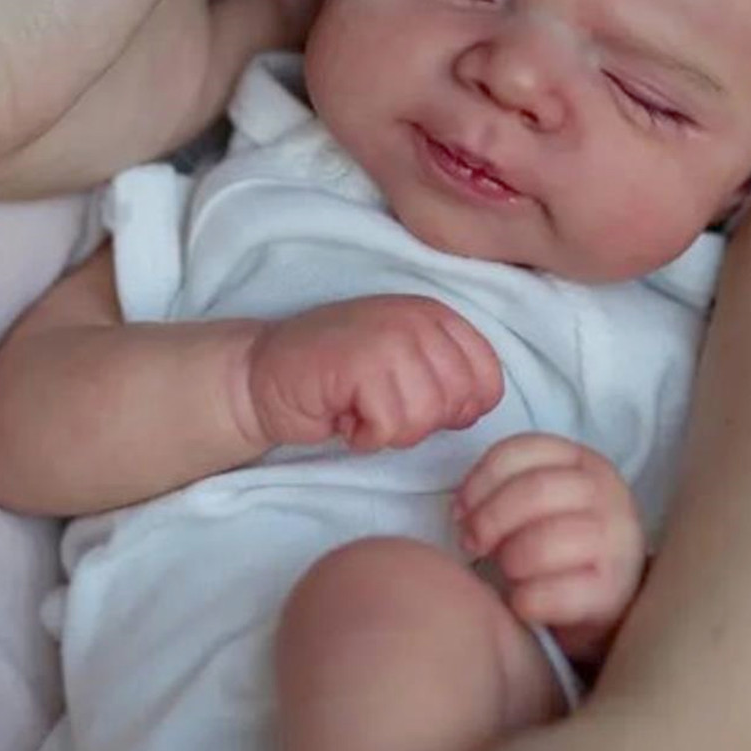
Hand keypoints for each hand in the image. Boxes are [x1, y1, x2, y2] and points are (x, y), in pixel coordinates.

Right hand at [247, 296, 504, 450]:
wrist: (263, 372)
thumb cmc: (337, 377)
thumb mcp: (404, 365)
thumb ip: (445, 377)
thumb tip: (476, 410)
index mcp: (434, 314)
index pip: (487, 375)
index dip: (461, 408)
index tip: (419, 406)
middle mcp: (417, 318)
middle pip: (457, 401)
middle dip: (421, 422)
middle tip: (382, 408)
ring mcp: (389, 337)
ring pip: (425, 417)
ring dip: (389, 430)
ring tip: (360, 410)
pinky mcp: (359, 365)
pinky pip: (390, 427)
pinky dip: (366, 436)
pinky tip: (344, 416)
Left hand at [453, 433, 644, 660]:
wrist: (610, 596)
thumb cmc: (562, 541)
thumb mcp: (543, 499)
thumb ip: (508, 488)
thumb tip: (462, 510)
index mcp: (582, 460)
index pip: (522, 450)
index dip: (481, 480)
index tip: (460, 510)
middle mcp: (606, 491)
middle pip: (533, 490)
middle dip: (489, 520)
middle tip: (472, 544)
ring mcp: (616, 540)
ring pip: (543, 542)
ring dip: (510, 561)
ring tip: (507, 572)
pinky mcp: (613, 591)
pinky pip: (553, 594)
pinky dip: (525, 600)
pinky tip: (521, 602)